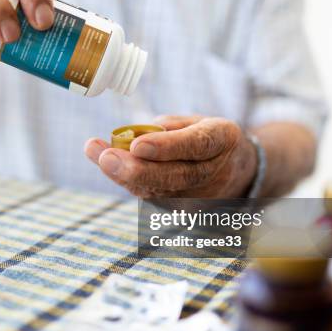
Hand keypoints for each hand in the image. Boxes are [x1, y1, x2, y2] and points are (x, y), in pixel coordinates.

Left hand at [85, 116, 257, 198]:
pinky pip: (151, 195)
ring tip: (96, 153)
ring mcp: (199, 196)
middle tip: (106, 157)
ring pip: (158, 190)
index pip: (196, 145)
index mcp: (222, 140)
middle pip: (175, 175)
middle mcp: (213, 172)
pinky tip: (106, 163)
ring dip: (123, 175)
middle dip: (137, 169)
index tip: (137, 145)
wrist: (235, 171)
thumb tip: (132, 139)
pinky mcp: (182, 209)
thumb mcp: (195, 120)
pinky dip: (126, 180)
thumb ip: (166, 127)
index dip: (166, 147)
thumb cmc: (206, 138)